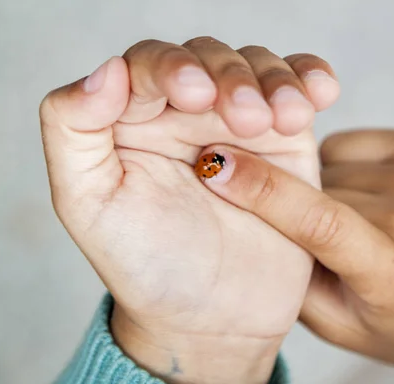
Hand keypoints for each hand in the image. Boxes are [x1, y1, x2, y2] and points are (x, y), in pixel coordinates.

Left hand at [39, 37, 338, 383]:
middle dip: (231, 77)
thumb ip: (73, 129)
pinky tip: (320, 92)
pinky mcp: (284, 140)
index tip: (195, 96)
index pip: (149, 63)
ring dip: (274, 81)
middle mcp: (185, 112)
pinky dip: (310, 80)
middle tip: (246, 122)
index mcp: (132, 117)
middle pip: (210, 56)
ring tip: (283, 122)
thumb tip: (106, 68)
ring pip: (259, 67)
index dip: (172, 66)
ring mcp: (239, 123)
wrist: (213, 317)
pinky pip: (299, 93)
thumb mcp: (89, 204)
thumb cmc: (148, 267)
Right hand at [200, 130, 393, 383]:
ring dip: (321, 189)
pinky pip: (347, 146)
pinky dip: (340, 169)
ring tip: (355, 223)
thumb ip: (296, 276)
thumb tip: (250, 217)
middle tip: (312, 240)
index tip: (214, 166)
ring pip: (328, 165)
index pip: (320, 221)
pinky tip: (367, 199)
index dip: (262, 190)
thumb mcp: (345, 326)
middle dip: (293, 205)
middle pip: (317, 189)